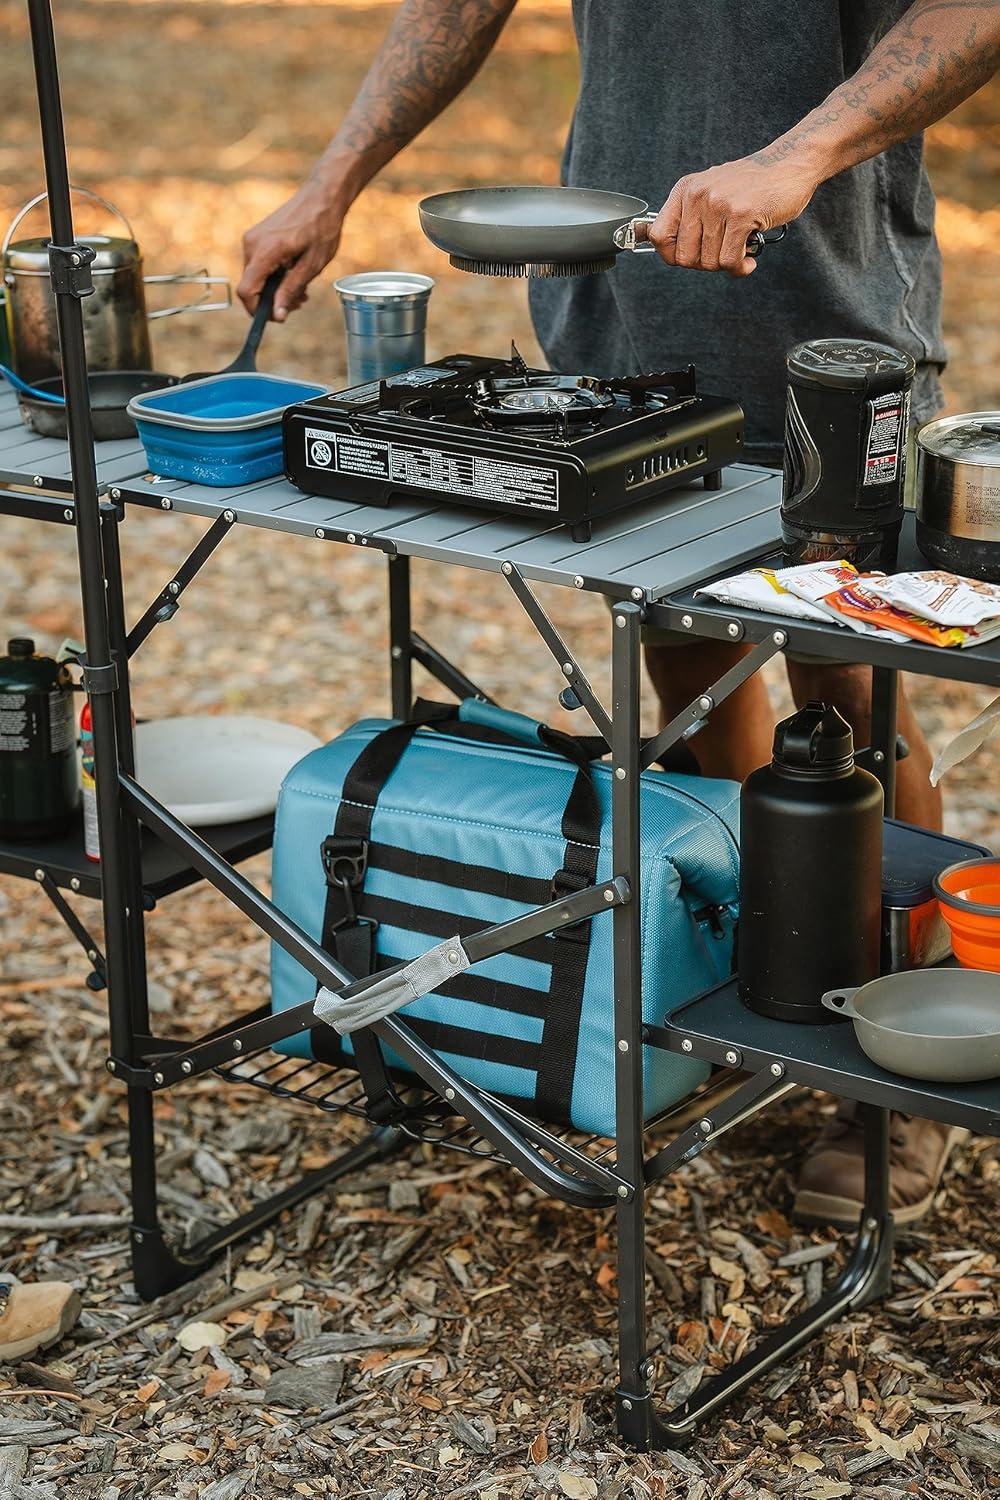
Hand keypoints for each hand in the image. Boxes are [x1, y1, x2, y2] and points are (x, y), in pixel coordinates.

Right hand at [239, 176, 348, 320]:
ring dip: (275, 289)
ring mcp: (252, 239)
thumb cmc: (321, 227)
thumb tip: (277, 315)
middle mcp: (251, 244)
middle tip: (299, 302)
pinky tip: (294, 273)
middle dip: (272, 300)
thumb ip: (290, 291)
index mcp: (264, 251)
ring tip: (302, 290)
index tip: (277, 317)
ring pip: (255, 277)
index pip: (246, 291)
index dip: (257, 311)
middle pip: (251, 286)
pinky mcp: (257, 237)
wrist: (322, 196)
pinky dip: (274, 275)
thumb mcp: (311, 265)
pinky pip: (259, 265)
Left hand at [643, 154, 820, 275]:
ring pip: (709, 262)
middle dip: (704, 265)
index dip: (671, 255)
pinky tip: (749, 260)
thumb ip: (691, 217)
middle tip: (722, 255)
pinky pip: (730, 261)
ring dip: (727, 265)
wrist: (791, 163)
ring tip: (740, 252)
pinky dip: (741, 268)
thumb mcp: (713, 191)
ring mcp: (718, 204)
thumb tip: (670, 253)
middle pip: (683, 257)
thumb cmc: (753, 185)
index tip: (691, 257)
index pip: (658, 235)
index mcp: (685, 190)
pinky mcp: (741, 215)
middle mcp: (697, 195)